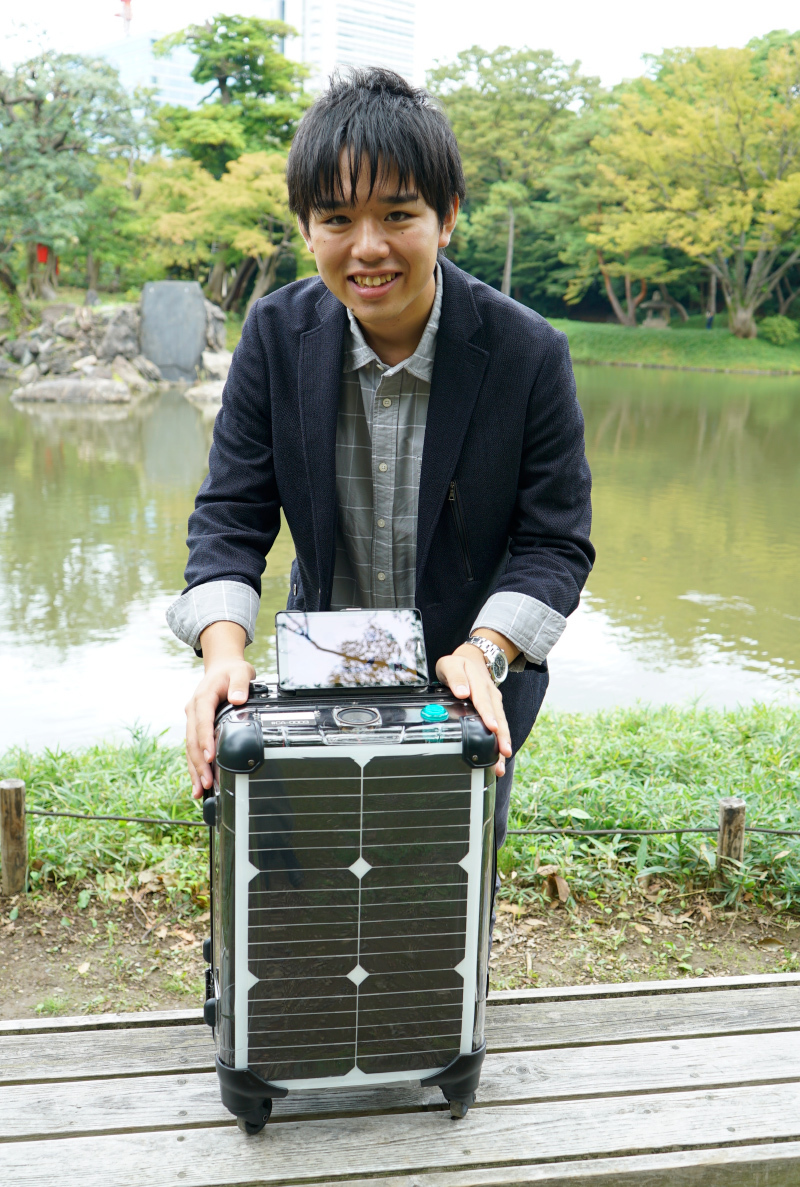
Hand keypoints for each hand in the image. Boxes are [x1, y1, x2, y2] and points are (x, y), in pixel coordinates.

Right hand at [185, 622, 253, 798]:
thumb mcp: (240, 672)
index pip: (202, 721)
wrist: (221, 667)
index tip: (210, 756)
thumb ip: (240, 685)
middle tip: (208, 782)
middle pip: (193, 739)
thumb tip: (238, 699)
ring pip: (189, 748)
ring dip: (195, 769)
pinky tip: (198, 784)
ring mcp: (193, 720)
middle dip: (199, 763)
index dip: (205, 740)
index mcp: (203, 697)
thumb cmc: (231, 671)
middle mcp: (194, 710)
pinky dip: (194, 767)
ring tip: (200, 789)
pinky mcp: (196, 728)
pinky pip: (192, 749)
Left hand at [435, 641, 512, 777]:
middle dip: (501, 737)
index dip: (488, 715)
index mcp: (479, 683)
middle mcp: (491, 695)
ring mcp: (495, 703)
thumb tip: (462, 693)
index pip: (483, 701)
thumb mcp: (451, 665)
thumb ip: (456, 677)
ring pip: (501, 725)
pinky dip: (500, 743)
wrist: (473, 659)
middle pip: (498, 717)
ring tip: (501, 764)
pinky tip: (498, 760)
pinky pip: (499, 727)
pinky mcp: (495, 711)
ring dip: (503, 744)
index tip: (492, 727)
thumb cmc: (458, 665)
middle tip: (504, 752)